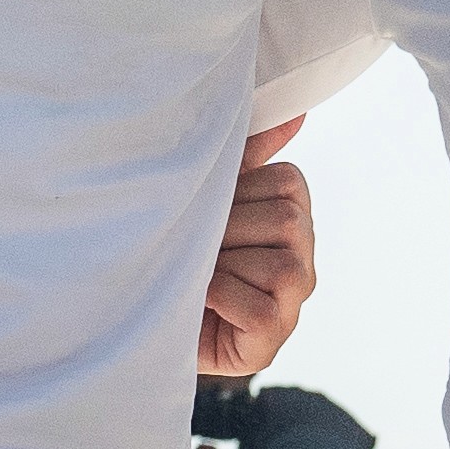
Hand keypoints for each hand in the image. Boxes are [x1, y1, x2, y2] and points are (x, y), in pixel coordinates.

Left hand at [197, 119, 315, 375]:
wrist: (146, 313)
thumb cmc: (181, 248)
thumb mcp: (211, 194)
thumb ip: (249, 152)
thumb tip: (298, 113)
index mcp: (292, 211)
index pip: (287, 182)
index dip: (240, 193)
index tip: (212, 212)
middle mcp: (303, 254)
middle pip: (285, 221)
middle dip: (229, 231)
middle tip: (197, 246)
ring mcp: (294, 297)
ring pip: (277, 266)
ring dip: (223, 267)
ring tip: (198, 274)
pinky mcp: (274, 335)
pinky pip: (260, 309)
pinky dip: (223, 300)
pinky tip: (203, 300)